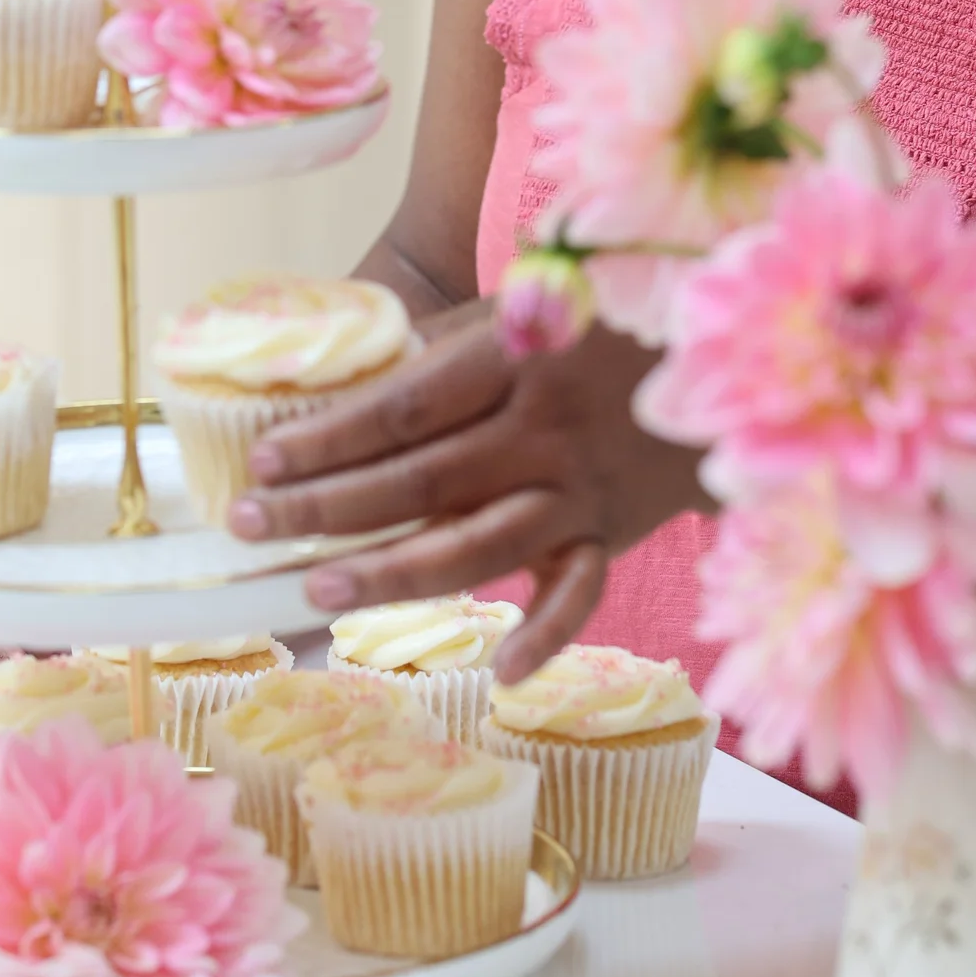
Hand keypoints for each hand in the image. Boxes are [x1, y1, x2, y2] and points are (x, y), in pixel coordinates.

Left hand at [228, 310, 711, 682]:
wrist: (726, 353)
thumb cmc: (599, 321)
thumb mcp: (522, 303)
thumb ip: (444, 343)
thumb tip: (344, 370)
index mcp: (512, 358)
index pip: (404, 407)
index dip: (331, 436)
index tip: (265, 459)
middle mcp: (542, 428)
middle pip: (421, 477)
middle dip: (327, 504)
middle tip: (249, 523)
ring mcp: (578, 487)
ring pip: (478, 543)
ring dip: (394, 571)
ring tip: (317, 587)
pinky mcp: (612, 532)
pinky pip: (580, 591)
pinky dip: (547, 634)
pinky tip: (500, 672)